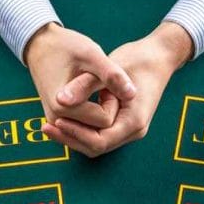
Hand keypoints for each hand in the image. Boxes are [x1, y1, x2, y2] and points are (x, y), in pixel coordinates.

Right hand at [24, 23, 136, 130]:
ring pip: (94, 129)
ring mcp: (57, 122)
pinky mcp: (59, 120)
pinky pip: (86, 126)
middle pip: (100, 128)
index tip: (106, 82)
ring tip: (97, 90)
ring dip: (101, 112)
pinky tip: (93, 96)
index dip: (112, 101)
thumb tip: (132, 94)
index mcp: (64, 107)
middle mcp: (57, 120)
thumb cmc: (66, 47)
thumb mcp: (92, 54)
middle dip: (107, 109)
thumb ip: (112, 75)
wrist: (42, 46)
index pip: (105, 120)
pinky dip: (94, 115)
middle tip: (102, 86)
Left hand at [43, 22, 192, 157]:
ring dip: (74, 136)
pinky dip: (81, 130)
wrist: (157, 56)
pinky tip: (64, 119)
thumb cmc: (136, 59)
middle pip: (96, 147)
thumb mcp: (107, 69)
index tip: (54, 120)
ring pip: (96, 143)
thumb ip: (84, 86)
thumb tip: (59, 100)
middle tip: (45, 127)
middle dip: (70, 138)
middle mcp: (134, 131)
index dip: (74, 134)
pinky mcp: (124, 123)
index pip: (99, 141)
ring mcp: (130, 129)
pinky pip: (100, 134)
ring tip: (50, 124)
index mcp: (133, 121)